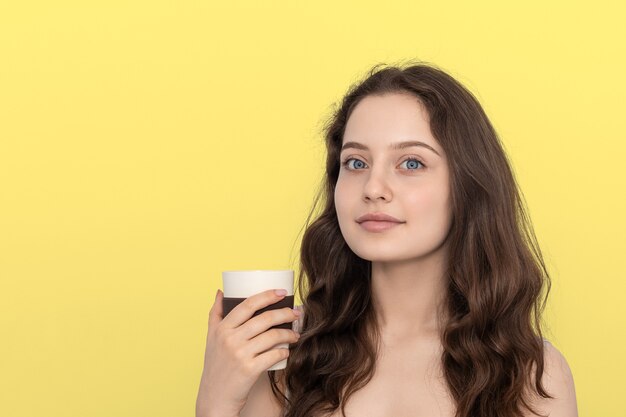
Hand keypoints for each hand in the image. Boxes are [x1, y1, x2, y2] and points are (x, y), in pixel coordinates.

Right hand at [196, 289, 300, 416]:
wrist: (215, 397)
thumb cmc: (216, 366)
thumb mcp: (210, 338)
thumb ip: (215, 314)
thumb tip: (221, 292)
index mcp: (222, 328)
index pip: (248, 305)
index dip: (267, 295)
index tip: (282, 292)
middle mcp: (230, 339)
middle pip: (264, 319)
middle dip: (285, 313)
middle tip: (296, 313)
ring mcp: (240, 354)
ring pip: (272, 336)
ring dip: (289, 334)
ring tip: (295, 335)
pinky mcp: (250, 369)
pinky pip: (274, 355)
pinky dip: (284, 352)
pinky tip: (288, 351)